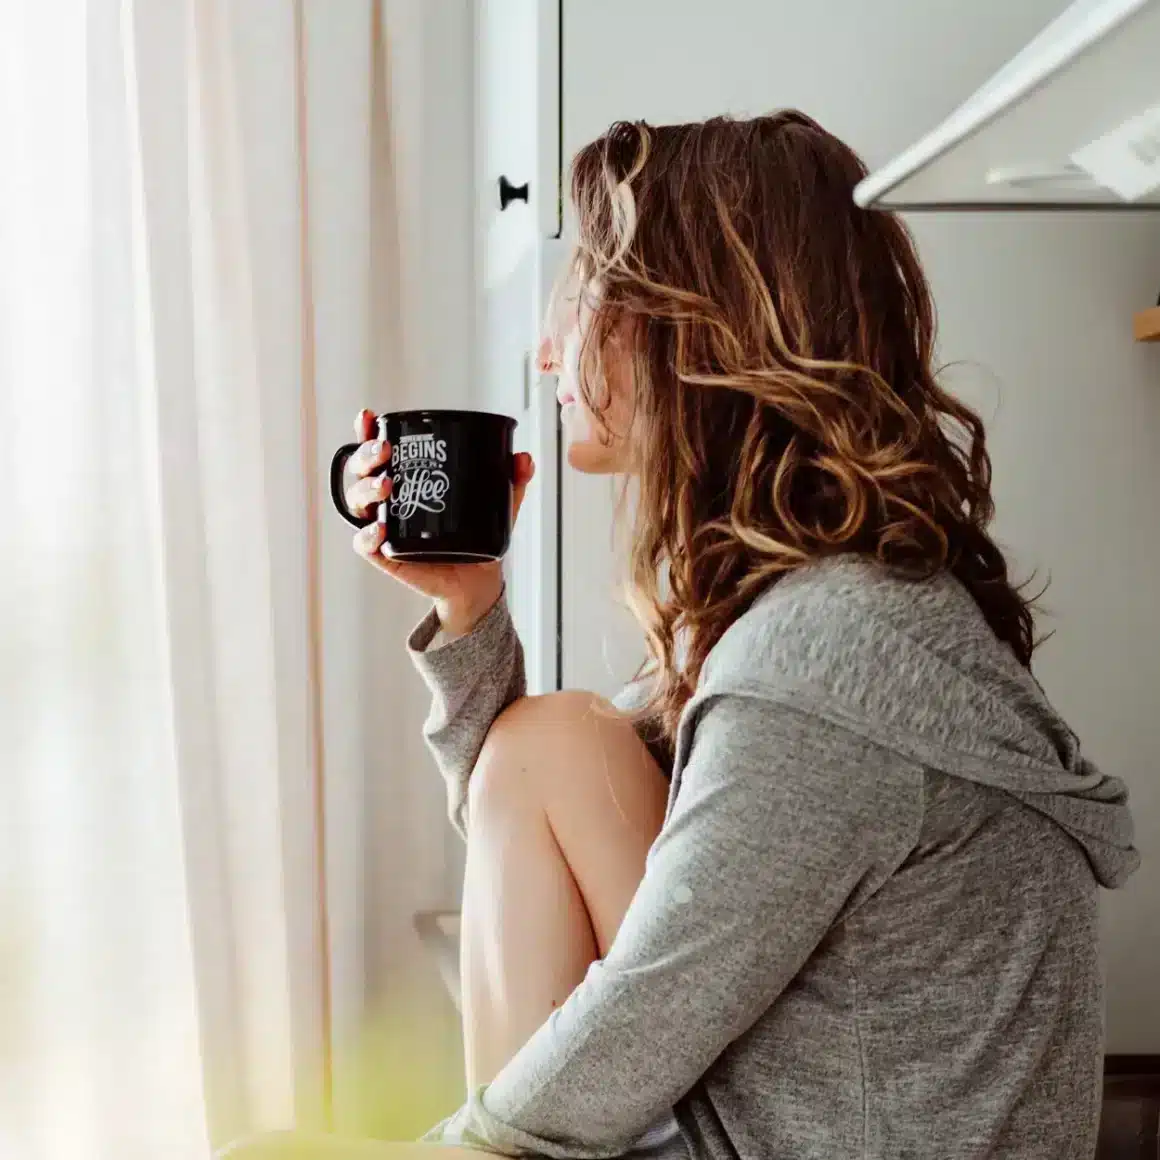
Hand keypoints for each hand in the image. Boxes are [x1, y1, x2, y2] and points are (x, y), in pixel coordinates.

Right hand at [346, 409, 534, 637]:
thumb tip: (524, 459)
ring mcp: (383, 526)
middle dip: (366, 455)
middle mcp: (388, 498)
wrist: (477, 579)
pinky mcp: (386, 555)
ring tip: (387, 486)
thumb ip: (512, 479)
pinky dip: (367, 536)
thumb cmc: (478, 533)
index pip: (378, 448)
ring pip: (357, 502)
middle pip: (360, 470)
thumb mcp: (497, 503)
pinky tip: (380, 530)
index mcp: (406, 476)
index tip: (370, 417)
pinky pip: (364, 544)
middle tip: (385, 450)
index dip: (367, 431)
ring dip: (367, 490)